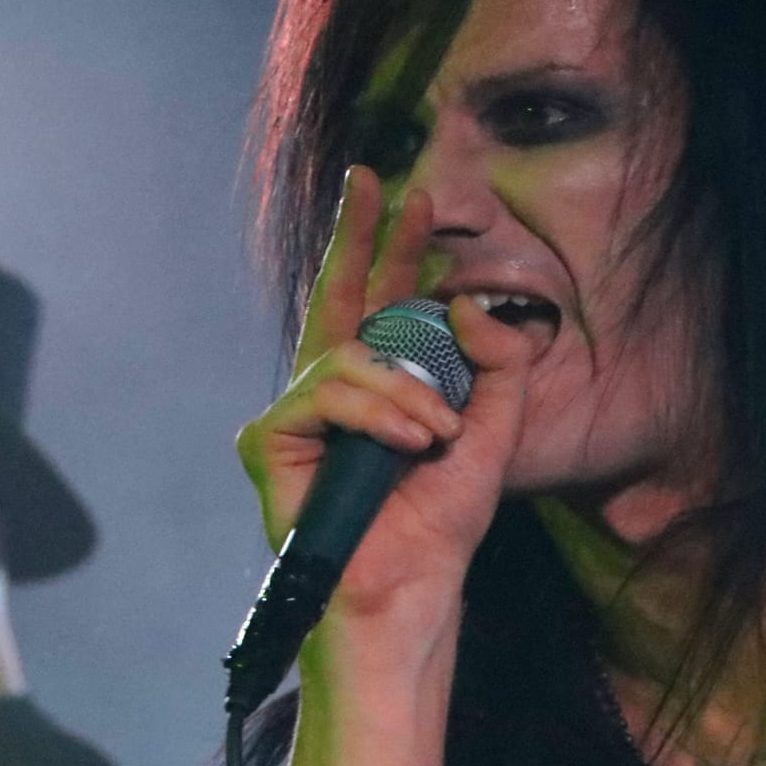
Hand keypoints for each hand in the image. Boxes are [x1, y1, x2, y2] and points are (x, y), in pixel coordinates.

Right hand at [236, 166, 534, 627]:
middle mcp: (334, 390)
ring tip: (436, 434)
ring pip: (350, 355)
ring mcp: (297, 413)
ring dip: (407, 391)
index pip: (386, 303)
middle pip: (340, 294)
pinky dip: (376, 414)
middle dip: (357, 234)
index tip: (411, 197)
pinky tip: (406, 445)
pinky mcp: (269, 440)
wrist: (411, 584)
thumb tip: (465, 301)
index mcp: (384, 384)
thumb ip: (496, 362)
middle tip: (370, 181)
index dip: (395, 248)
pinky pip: (327, 393)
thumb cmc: (442, 518)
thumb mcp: (493, 428)